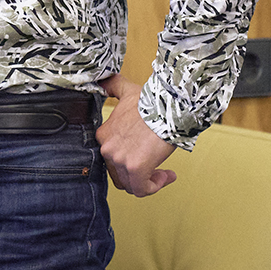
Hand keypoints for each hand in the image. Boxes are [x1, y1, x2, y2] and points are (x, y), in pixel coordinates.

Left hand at [97, 74, 176, 196]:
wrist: (167, 105)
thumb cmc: (151, 101)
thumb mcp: (127, 91)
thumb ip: (113, 86)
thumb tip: (103, 80)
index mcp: (104, 136)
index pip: (111, 161)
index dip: (128, 163)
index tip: (146, 158)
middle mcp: (107, 149)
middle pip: (120, 176)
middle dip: (138, 175)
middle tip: (156, 168)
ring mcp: (119, 159)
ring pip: (131, 184)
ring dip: (149, 181)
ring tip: (165, 172)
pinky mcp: (135, 168)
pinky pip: (141, 189)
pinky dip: (154, 186)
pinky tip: (167, 175)